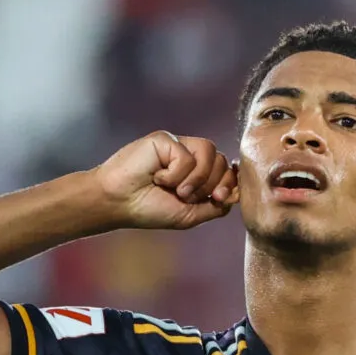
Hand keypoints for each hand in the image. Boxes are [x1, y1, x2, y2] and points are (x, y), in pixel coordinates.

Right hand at [91, 131, 239, 229]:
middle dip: (208, 185)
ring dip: (194, 179)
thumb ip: (215, 206)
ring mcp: (178, 145)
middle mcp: (189, 156)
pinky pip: (187, 156)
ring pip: (210, 154)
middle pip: (222, 161)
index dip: (229, 184)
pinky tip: (156, 176)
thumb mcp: (190, 215)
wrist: (118, 203)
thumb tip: (237, 194)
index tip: (217, 197)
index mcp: (197, 173)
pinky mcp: (165, 139)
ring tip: (173, 188)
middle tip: (184, 196)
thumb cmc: (149, 209)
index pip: (227, 171)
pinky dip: (174, 174)